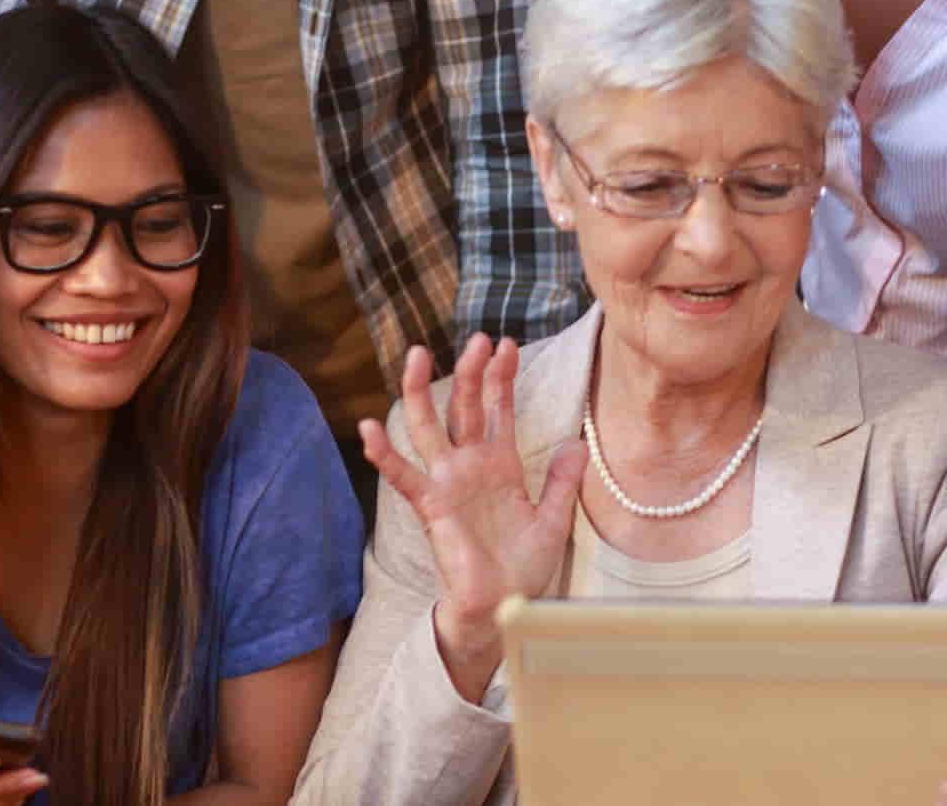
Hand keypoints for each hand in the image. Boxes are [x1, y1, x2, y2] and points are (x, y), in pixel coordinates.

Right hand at [359, 336, 584, 688]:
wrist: (504, 608)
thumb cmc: (524, 568)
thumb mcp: (553, 519)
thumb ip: (563, 481)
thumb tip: (577, 442)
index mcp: (501, 466)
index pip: (497, 411)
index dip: (500, 379)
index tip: (506, 344)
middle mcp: (471, 467)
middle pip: (464, 408)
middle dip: (470, 372)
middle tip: (477, 338)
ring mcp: (448, 483)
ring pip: (429, 427)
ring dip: (420, 391)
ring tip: (417, 354)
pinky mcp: (432, 507)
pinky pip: (404, 476)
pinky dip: (385, 454)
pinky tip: (368, 427)